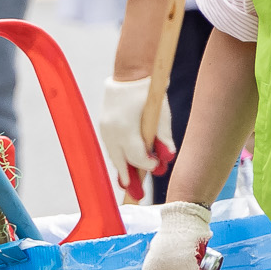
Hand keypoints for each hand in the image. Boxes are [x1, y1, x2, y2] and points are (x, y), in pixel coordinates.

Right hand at [96, 77, 172, 203]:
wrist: (129, 74)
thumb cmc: (150, 93)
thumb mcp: (162, 115)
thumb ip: (163, 138)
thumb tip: (167, 157)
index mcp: (127, 129)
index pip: (137, 156)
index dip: (148, 165)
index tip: (157, 166)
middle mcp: (112, 131)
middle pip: (120, 161)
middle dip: (129, 178)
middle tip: (136, 194)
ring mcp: (104, 129)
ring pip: (114, 155)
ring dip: (122, 168)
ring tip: (128, 183)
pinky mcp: (103, 126)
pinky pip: (111, 147)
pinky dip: (118, 156)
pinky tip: (124, 164)